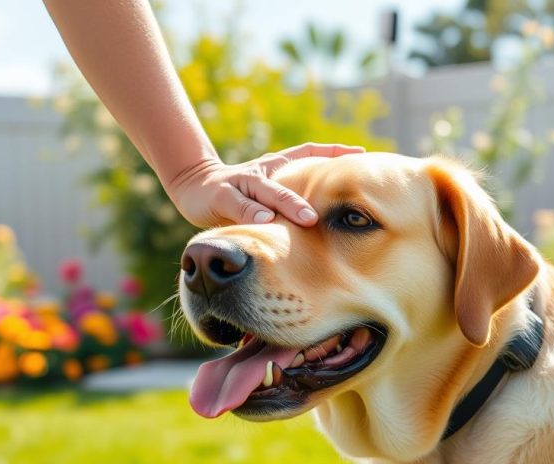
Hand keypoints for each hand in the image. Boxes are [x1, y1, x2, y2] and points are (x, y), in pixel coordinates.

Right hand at [166, 143, 364, 227]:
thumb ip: (289, 197)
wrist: (193, 184)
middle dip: (315, 194)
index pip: (307, 153)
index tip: (361, 153)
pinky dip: (250, 213)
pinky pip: (237, 205)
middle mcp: (261, 172)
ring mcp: (240, 182)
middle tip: (339, 204)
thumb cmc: (237, 193)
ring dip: (287, 203)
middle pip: (290, 180)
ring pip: (267, 191)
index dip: (333, 151)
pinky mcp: (221, 195)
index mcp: (274, 168)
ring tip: (306, 218)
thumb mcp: (266, 192)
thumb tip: (324, 212)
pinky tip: (264, 223)